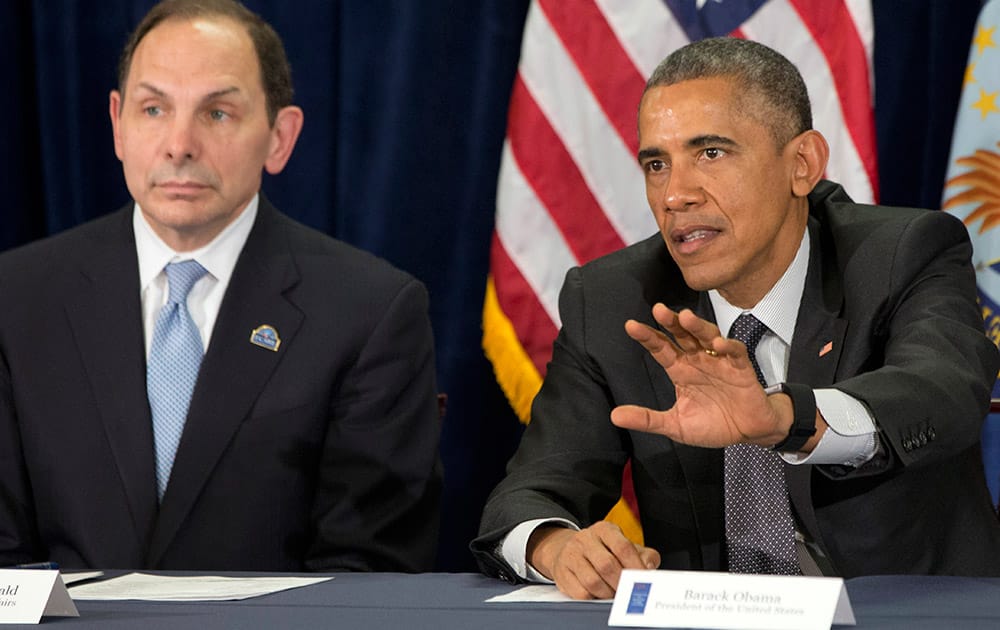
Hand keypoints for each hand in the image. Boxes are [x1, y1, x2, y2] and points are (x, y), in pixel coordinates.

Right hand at [527, 521, 659, 599]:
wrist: (569, 551)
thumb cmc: (604, 551)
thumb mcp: (624, 546)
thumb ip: (643, 556)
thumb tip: (649, 568)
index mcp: (604, 529)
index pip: (623, 547)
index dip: (635, 566)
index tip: (643, 580)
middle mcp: (585, 539)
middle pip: (607, 565)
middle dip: (621, 583)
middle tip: (629, 592)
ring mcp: (571, 555)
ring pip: (593, 582)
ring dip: (608, 593)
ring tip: (614, 594)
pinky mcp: (562, 573)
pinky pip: (580, 593)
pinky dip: (594, 599)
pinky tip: (599, 595)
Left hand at [610, 304, 789, 446]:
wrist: (748, 433)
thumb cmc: (712, 425)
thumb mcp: (675, 425)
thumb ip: (647, 419)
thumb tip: (614, 416)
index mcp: (680, 370)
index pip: (660, 348)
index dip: (647, 337)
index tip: (630, 326)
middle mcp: (698, 360)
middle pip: (682, 335)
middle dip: (671, 322)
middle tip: (658, 310)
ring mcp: (720, 362)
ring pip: (707, 336)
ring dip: (697, 327)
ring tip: (685, 317)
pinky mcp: (742, 369)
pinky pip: (735, 353)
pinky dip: (728, 347)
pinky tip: (717, 344)